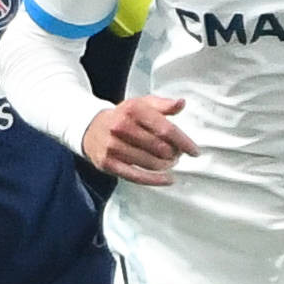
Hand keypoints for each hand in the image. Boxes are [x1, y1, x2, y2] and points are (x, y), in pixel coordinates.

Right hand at [83, 94, 198, 185]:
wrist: (90, 128)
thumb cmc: (123, 117)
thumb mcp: (141, 104)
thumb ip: (163, 104)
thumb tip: (181, 103)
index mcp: (133, 110)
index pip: (165, 128)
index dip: (183, 141)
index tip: (194, 151)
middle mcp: (121, 127)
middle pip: (159, 147)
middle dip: (174, 154)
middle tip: (177, 155)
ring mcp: (113, 146)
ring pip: (150, 163)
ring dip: (165, 165)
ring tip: (169, 162)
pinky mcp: (108, 163)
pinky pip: (137, 176)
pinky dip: (155, 180)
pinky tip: (168, 179)